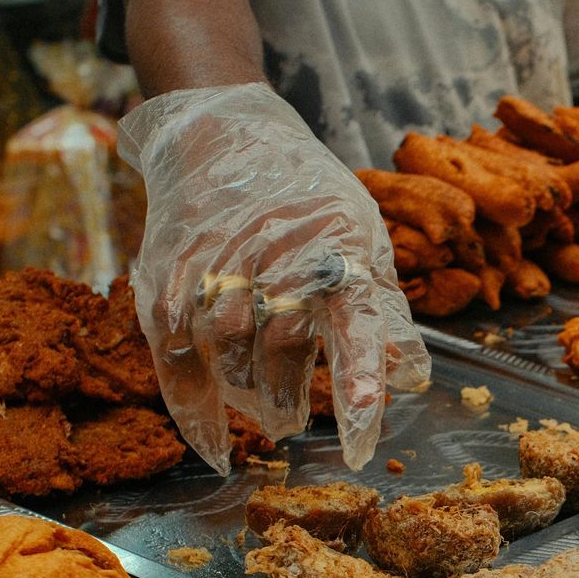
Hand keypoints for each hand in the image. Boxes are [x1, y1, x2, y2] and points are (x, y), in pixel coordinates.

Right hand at [118, 83, 430, 472]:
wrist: (221, 135)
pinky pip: (176, 356)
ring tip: (267, 413)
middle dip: (289, 400)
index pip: (355, 320)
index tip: (367, 423)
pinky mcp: (167, 277)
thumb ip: (383, 310)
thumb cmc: (308, 199)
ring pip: (228, 355)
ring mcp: (216, 266)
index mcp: (336, 249)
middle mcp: (274, 257)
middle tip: (294, 425)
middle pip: (282, 345)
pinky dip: (195, 409)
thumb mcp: (363, 238)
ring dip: (249, 396)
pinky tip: (215, 441)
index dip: (361, 377)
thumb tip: (410, 376)